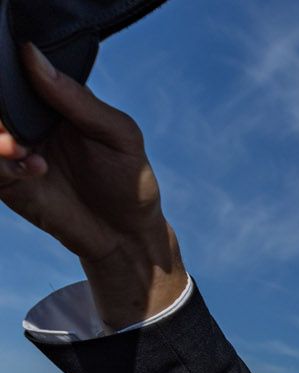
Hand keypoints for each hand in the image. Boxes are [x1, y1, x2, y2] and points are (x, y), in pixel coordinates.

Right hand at [0, 44, 186, 327]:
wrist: (125, 234)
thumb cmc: (127, 179)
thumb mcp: (117, 133)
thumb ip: (76, 97)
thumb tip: (32, 55)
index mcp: (52, 101)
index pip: (17, 72)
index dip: (8, 69)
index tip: (10, 70)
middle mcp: (27, 122)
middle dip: (0, 109)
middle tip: (15, 125)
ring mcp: (12, 151)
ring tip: (20, 148)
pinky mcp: (5, 181)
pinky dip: (3, 163)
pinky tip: (35, 169)